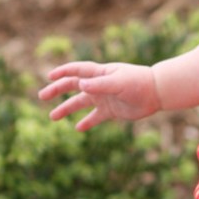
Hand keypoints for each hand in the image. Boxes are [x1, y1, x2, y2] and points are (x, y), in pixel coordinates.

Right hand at [38, 61, 160, 130]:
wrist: (156, 93)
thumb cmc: (138, 82)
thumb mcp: (119, 82)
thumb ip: (100, 84)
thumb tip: (80, 85)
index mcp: (99, 73)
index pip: (76, 71)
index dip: (62, 72)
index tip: (49, 76)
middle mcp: (99, 85)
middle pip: (73, 86)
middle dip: (57, 90)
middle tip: (42, 96)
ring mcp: (104, 98)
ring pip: (80, 103)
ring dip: (66, 109)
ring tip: (52, 117)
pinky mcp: (111, 111)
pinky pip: (95, 117)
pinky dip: (86, 122)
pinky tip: (77, 128)